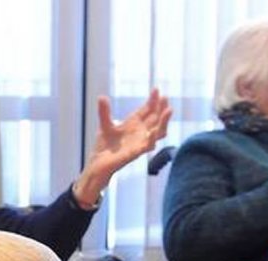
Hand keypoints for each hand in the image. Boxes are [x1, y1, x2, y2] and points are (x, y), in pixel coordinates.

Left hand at [74, 88, 171, 207]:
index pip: (147, 110)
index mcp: (134, 124)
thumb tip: (101, 96)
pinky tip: (153, 131)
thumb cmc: (104, 146)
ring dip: (164, 122)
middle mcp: (140, 133)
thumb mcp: (105, 125)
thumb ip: (104, 112)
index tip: (156, 89)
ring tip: (169, 110)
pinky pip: (148, 145)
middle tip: (165, 97)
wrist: (98, 164)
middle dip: (161, 108)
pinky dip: (152, 138)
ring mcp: (140, 143)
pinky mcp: (136, 153)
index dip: (152, 100)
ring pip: (158, 131)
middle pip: (156, 118)